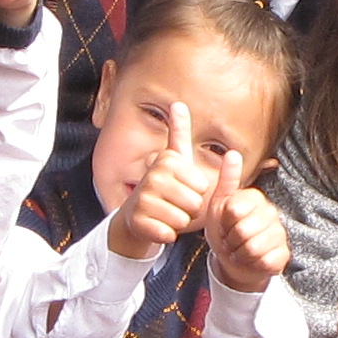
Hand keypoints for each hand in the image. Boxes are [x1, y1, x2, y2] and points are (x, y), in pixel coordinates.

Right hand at [109, 101, 223, 259]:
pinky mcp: (137, 222)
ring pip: (182, 220)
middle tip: (174, 203)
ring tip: (165, 214)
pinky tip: (157, 226)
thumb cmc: (165, 187)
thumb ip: (179, 132)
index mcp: (166, 160)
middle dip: (189, 209)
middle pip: (194, 203)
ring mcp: (142, 199)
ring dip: (178, 222)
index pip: (202, 184)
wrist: (136, 214)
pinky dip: (167, 234)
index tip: (182, 187)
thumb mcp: (175, 159)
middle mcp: (152, 176)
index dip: (197, 191)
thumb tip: (178, 103)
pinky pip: (168, 234)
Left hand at [203, 157, 288, 292]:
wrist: (232, 261)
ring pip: (254, 248)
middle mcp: (271, 212)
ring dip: (240, 254)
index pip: (234, 210)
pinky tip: (252, 260)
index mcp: (255, 197)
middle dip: (231, 240)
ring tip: (239, 250)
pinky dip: (252, 264)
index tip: (225, 223)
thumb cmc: (224, 231)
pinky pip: (265, 260)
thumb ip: (227, 180)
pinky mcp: (284, 253)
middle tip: (231, 239)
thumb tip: (233, 152)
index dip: (224, 222)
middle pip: (243, 230)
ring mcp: (280, 233)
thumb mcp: (219, 205)